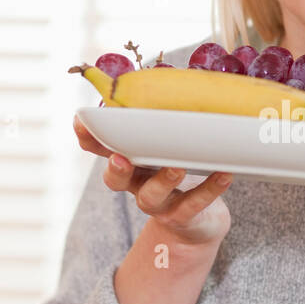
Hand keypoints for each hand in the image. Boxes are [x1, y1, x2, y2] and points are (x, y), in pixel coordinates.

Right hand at [73, 114, 232, 247]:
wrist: (197, 225)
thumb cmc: (180, 173)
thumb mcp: (167, 148)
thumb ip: (164, 124)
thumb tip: (179, 78)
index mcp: (130, 163)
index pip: (102, 150)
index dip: (89, 138)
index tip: (81, 120)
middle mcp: (137, 184)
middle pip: (116, 181)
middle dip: (116, 170)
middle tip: (121, 158)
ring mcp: (159, 205)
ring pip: (151, 197)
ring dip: (163, 180)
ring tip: (177, 166)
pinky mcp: (183, 216)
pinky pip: (194, 205)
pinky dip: (209, 190)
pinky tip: (224, 175)